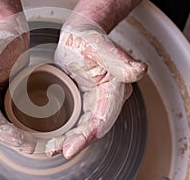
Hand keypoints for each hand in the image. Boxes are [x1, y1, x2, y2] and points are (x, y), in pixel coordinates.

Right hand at [0, 16, 35, 153]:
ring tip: (31, 144)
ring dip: (14, 136)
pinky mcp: (2, 96)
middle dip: (10, 138)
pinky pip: (7, 115)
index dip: (0, 132)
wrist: (10, 32)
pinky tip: (28, 131)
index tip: (19, 139)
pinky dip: (16, 125)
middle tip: (30, 146)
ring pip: (0, 124)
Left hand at [46, 24, 146, 158]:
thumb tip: (139, 71)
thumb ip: (119, 59)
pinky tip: (54, 137)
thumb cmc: (90, 38)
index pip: (103, 118)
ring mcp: (97, 102)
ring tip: (51, 150)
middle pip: (93, 128)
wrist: (80, 36)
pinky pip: (77, 120)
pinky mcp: (86, 101)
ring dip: (70, 140)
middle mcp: (109, 99)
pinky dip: (67, 130)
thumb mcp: (101, 46)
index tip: (70, 148)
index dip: (87, 136)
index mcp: (116, 88)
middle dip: (76, 143)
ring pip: (84, 127)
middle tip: (56, 152)